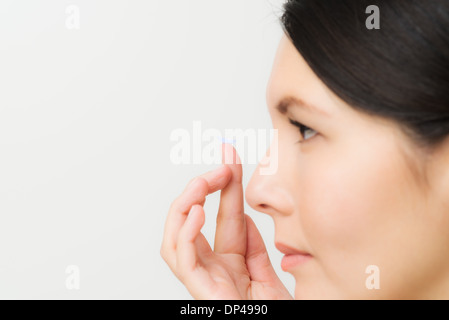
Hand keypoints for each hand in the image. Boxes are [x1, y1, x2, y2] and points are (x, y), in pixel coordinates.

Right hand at [161, 144, 291, 299]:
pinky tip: (197, 212)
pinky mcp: (201, 293)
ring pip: (174, 239)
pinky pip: (183, 261)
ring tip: (203, 184)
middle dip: (201, 189)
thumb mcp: (268, 274)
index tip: (231, 155)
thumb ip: (254, 248)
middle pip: (191, 222)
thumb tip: (245, 216)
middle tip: (220, 167)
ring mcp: (202, 281)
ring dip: (185, 206)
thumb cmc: (274, 313)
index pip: (221, 217)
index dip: (225, 185)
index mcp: (226, 264)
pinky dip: (185, 234)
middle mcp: (209, 270)